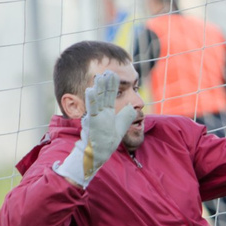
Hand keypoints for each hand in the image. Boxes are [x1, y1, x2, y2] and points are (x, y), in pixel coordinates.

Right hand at [56, 69, 139, 184]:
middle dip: (105, 82)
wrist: (97, 155)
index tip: (113, 73)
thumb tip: (135, 107)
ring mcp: (95, 117)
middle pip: (103, 94)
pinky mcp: (91, 123)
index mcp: (106, 113)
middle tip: (106, 70)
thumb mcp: (120, 127)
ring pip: (96, 99)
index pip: (110, 95)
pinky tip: (90, 90)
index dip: (112, 85)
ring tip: (98, 76)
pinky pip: (91, 110)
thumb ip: (127, 117)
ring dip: (97, 87)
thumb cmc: (106, 143)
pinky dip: (90, 100)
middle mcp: (100, 113)